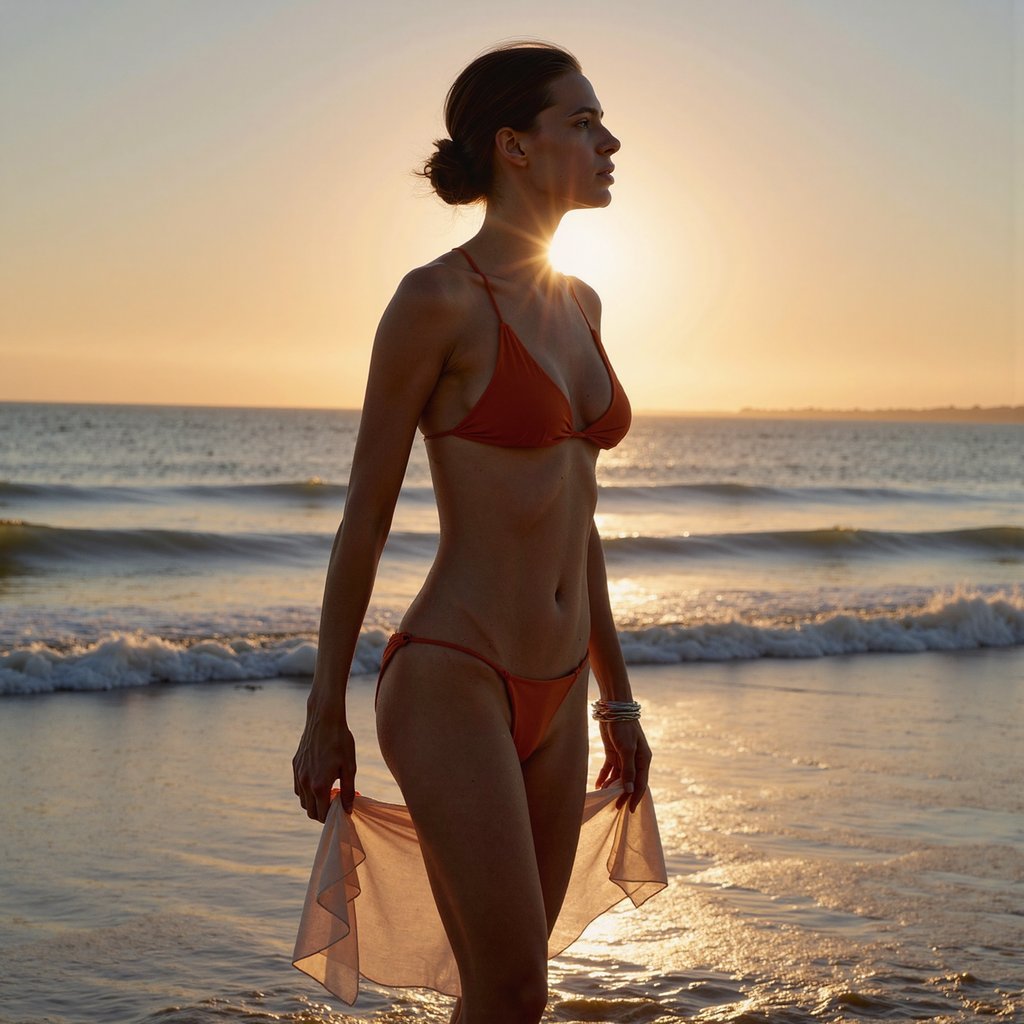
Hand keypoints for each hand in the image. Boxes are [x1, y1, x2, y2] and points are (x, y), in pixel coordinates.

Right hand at [292, 691, 355, 822]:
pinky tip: (320, 778)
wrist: (324, 718)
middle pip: (310, 811)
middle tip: (337, 799)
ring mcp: (298, 774)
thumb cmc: (341, 741)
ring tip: (330, 789)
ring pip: (303, 801)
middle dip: (323, 811)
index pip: (322, 815)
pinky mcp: (295, 765)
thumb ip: (348, 791)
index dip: (333, 815)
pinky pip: (298, 787)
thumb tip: (347, 810)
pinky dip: (307, 790)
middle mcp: (305, 783)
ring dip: (314, 801)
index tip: (343, 808)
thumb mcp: (350, 767)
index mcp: (319, 786)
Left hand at [595, 719, 650, 812]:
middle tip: (615, 807)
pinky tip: (598, 786)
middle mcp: (635, 760)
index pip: (640, 783)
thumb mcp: (627, 749)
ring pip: (618, 777)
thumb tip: (628, 789)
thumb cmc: (624, 727)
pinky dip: (604, 777)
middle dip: (623, 795)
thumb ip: (628, 769)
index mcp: (644, 760)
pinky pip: (609, 769)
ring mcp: (624, 757)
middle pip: (629, 782)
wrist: (614, 709)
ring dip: (612, 787)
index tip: (630, 809)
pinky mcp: (613, 753)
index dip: (635, 797)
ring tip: (604, 797)